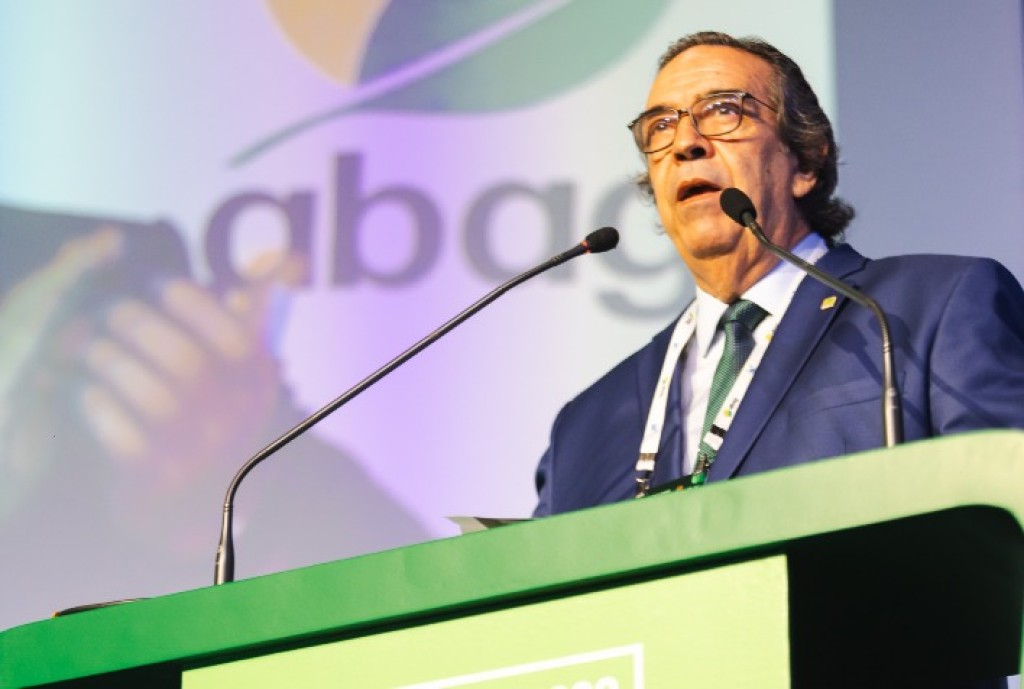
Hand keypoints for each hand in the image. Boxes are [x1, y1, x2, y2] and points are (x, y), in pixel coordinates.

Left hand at [74, 250, 306, 551]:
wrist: (193, 499)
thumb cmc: (211, 410)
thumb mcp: (241, 364)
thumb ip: (257, 312)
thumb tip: (291, 259)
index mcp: (257, 384)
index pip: (236, 337)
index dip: (190, 300)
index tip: (155, 282)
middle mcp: (234, 420)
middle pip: (188, 364)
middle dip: (138, 324)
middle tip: (107, 309)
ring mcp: (198, 454)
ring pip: (155, 399)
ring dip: (111, 362)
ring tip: (89, 344)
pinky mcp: (156, 480)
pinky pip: (124, 439)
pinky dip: (98, 408)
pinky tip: (88, 389)